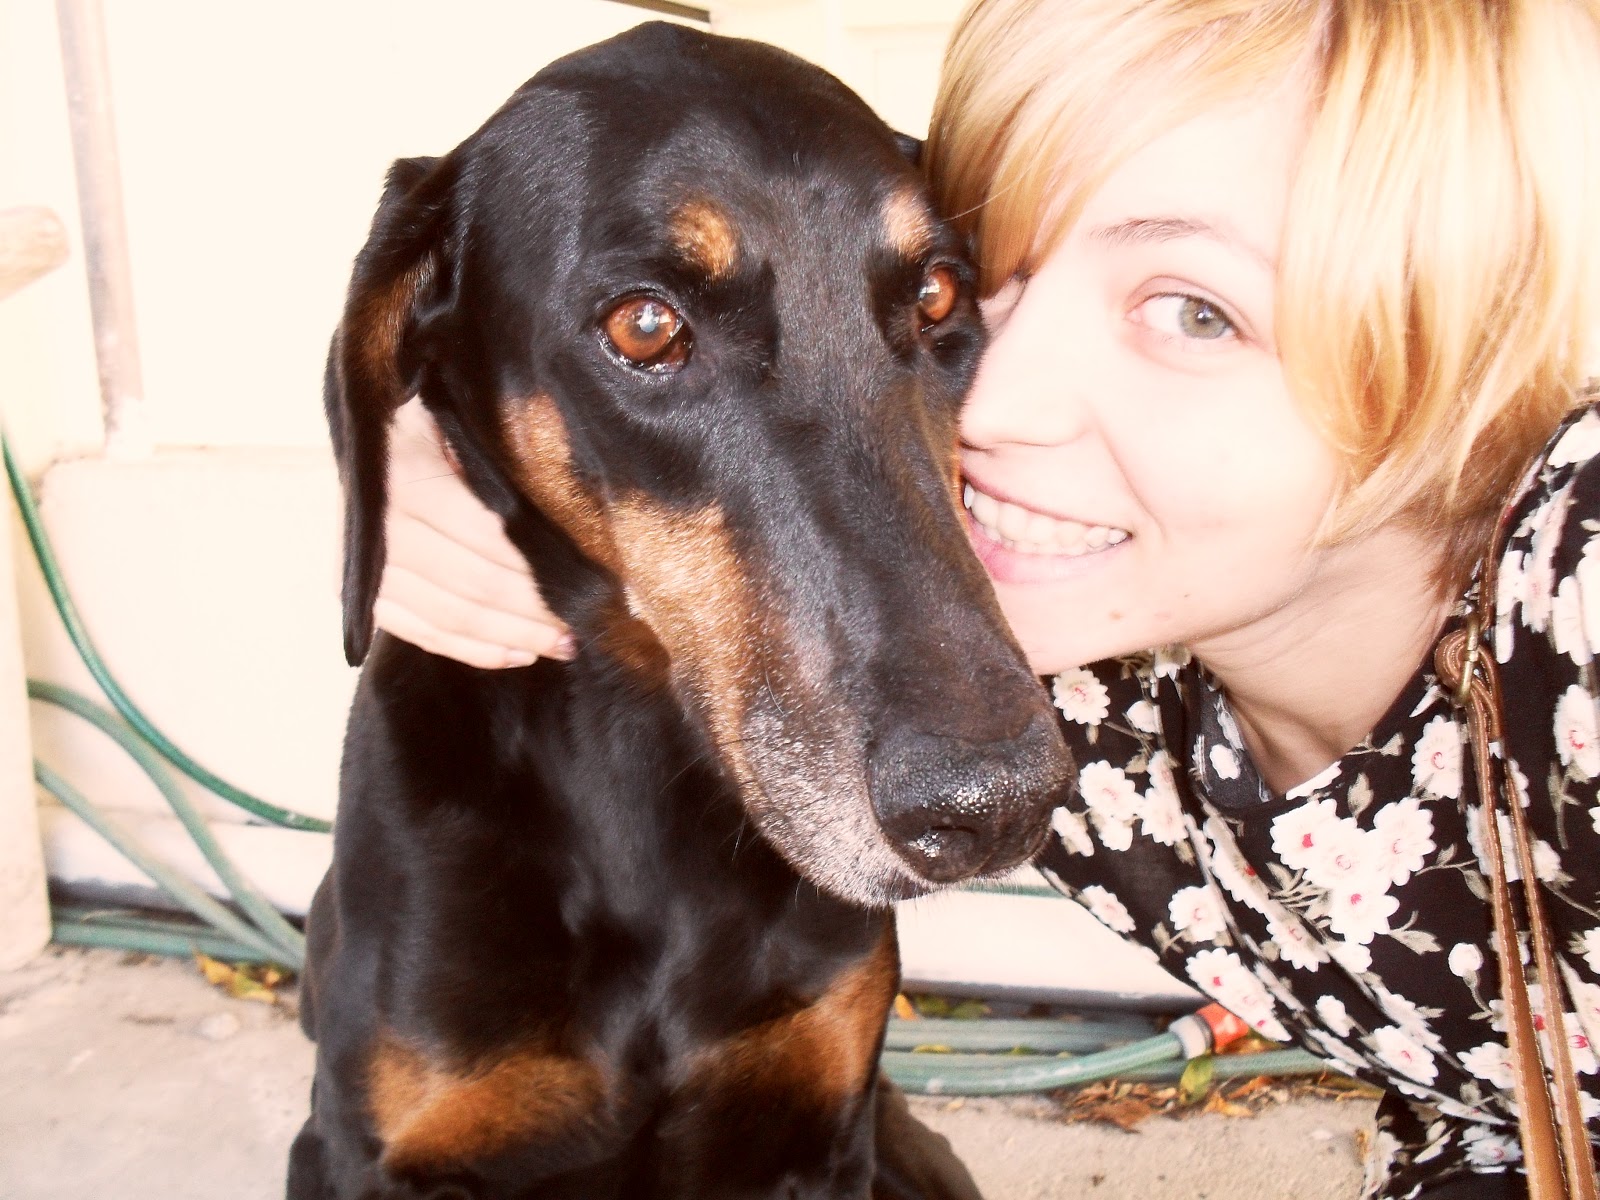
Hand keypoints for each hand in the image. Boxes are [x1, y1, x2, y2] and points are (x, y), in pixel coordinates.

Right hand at [373, 397, 573, 667]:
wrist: (364, 439)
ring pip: (450, 618)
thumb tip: (570, 510)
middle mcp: (380, 528)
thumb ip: (500, 465)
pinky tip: (518, 655)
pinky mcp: (363, 598)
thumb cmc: (427, 424)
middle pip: (473, 584)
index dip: (536, 567)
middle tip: (581, 625)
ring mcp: (366, 569)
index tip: (584, 582)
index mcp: (406, 476)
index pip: (486, 535)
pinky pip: (423, 635)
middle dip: (533, 611)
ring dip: (512, 638)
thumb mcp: (460, 424)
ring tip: (560, 645)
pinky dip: (473, 650)